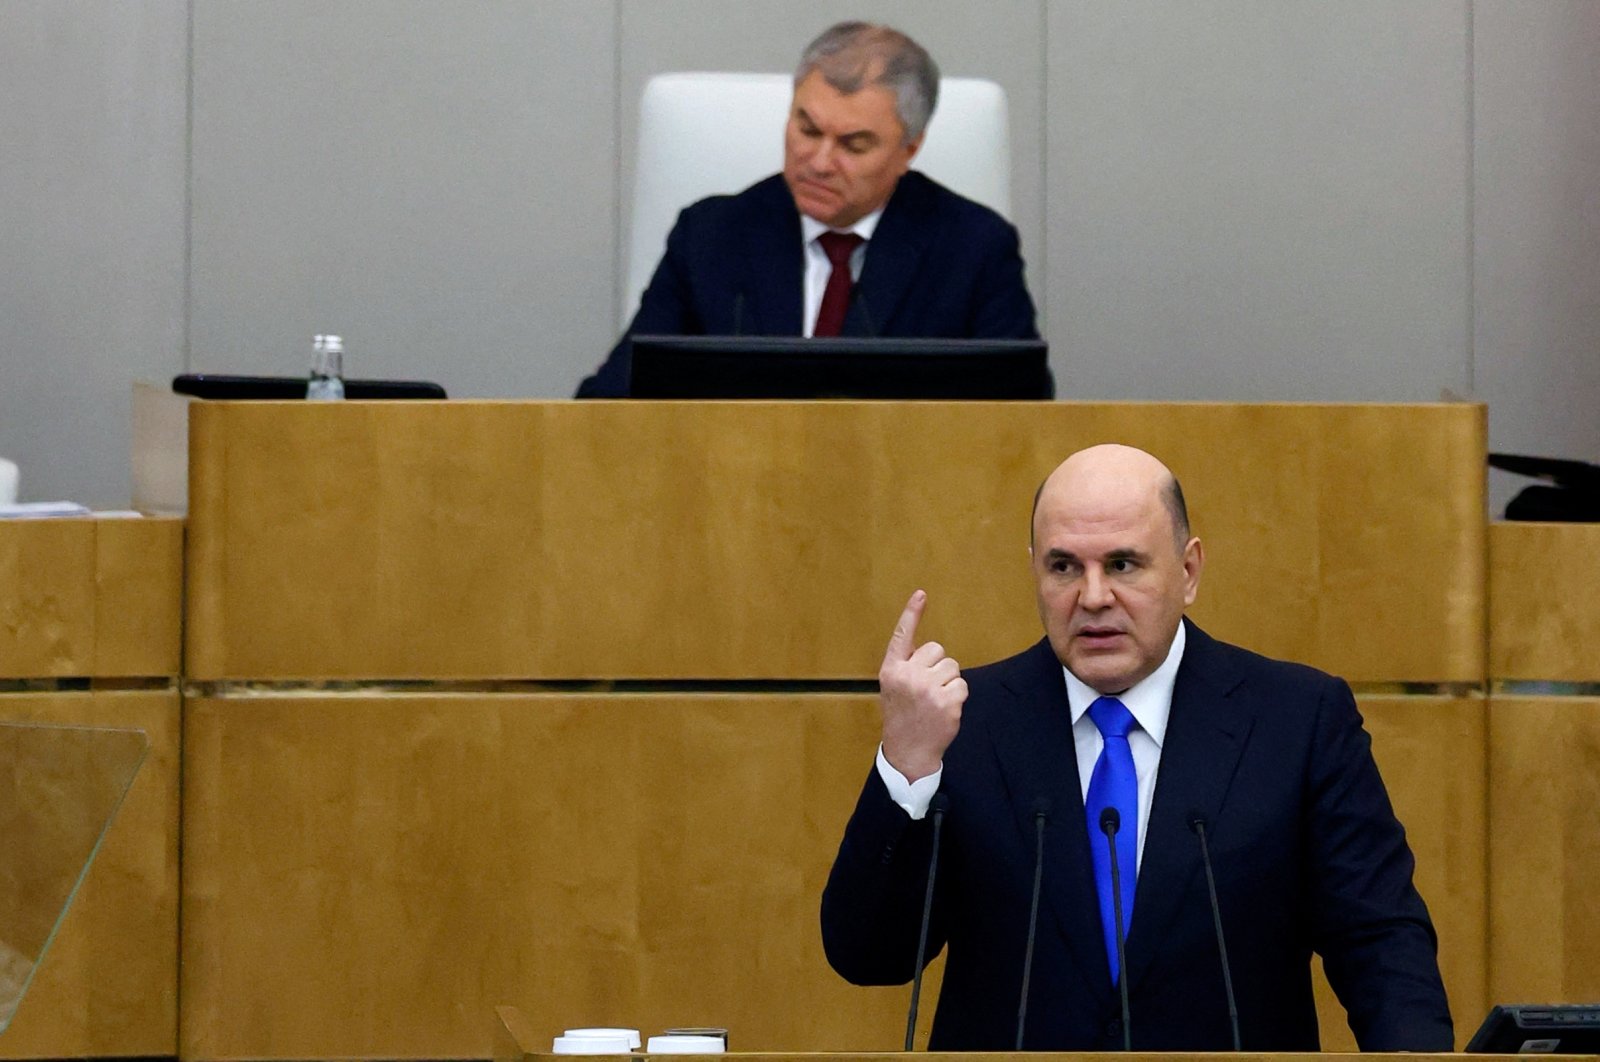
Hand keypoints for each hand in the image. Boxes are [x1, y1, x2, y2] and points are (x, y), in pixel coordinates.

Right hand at [878, 589, 966, 782]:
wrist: (908, 751)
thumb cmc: (902, 715)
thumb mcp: (893, 687)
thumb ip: (906, 666)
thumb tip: (930, 650)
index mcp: (891, 670)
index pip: (903, 635)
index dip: (912, 613)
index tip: (921, 594)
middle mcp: (908, 676)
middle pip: (937, 650)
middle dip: (937, 666)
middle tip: (926, 688)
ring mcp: (928, 689)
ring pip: (952, 667)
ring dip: (948, 681)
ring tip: (934, 700)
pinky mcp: (947, 702)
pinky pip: (962, 685)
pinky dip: (957, 696)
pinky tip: (944, 710)